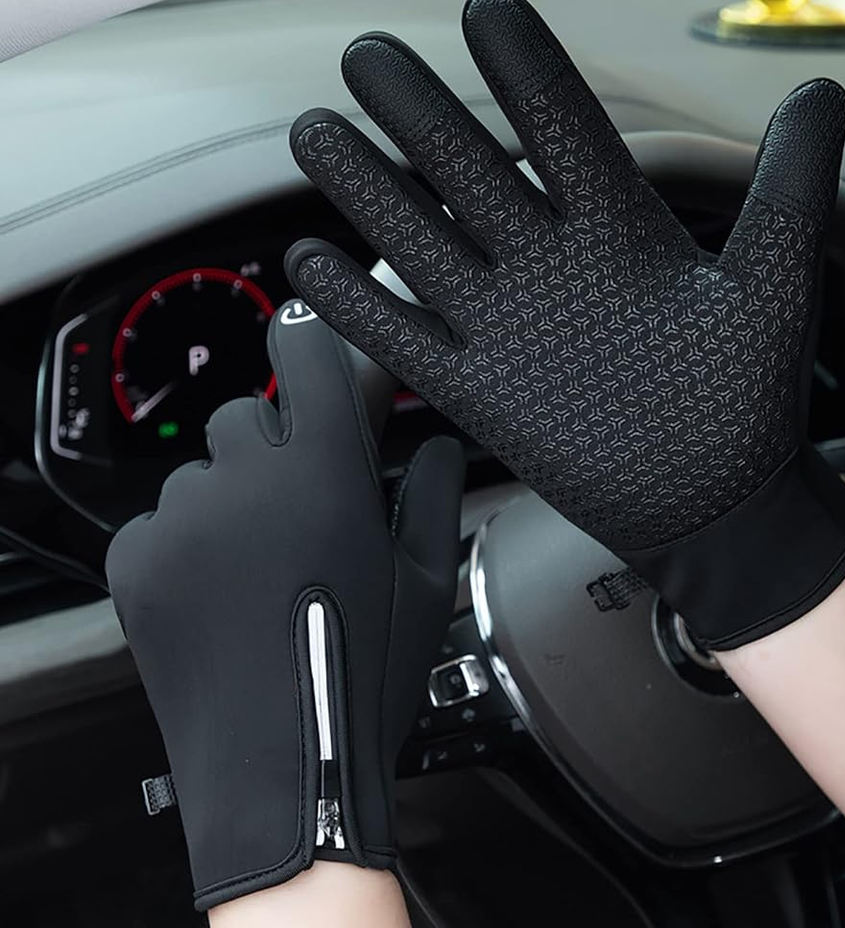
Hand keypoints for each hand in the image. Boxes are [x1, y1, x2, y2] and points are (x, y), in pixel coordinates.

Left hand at [106, 303, 463, 909]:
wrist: (279, 771)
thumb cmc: (364, 675)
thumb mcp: (427, 583)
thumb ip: (436, 495)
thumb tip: (441, 446)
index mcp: (322, 471)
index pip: (307, 354)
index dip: (316, 342)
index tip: (321, 350)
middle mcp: (241, 480)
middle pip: (249, 414)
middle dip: (279, 445)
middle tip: (306, 507)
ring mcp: (178, 521)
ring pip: (203, 471)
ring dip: (234, 497)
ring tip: (263, 566)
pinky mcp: (133, 563)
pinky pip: (161, 521)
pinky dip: (190, 542)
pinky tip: (221, 594)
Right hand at [284, 0, 844, 649]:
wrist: (709, 501)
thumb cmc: (747, 402)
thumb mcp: (775, 284)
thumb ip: (790, 185)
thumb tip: (818, 91)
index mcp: (617, 233)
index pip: (561, 130)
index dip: (524, 72)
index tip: (484, 8)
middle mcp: (550, 269)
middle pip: (469, 174)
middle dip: (417, 114)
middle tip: (367, 56)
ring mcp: (507, 328)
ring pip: (422, 245)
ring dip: (367, 192)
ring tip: (314, 131)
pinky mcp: (478, 391)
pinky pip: (403, 339)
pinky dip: (357, 304)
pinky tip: (311, 259)